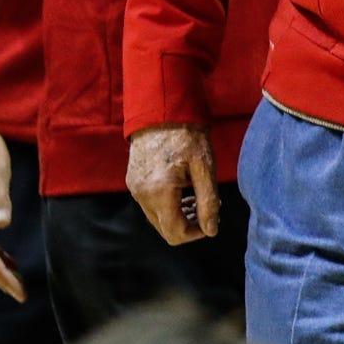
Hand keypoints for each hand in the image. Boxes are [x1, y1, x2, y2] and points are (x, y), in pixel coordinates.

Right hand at [127, 124, 219, 244]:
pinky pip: (150, 204)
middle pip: (165, 229)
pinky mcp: (132, 181)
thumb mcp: (205, 167)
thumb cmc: (188, 135)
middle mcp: (142, 194)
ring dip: (178, 214)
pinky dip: (167, 204)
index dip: (196, 233)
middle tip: (207, 204)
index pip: (175, 233)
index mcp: (160, 192)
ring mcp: (135, 189)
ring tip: (196, 194)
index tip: (211, 219)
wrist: (162, 110)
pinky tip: (181, 187)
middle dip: (188, 223)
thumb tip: (211, 231)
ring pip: (157, 218)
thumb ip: (208, 201)